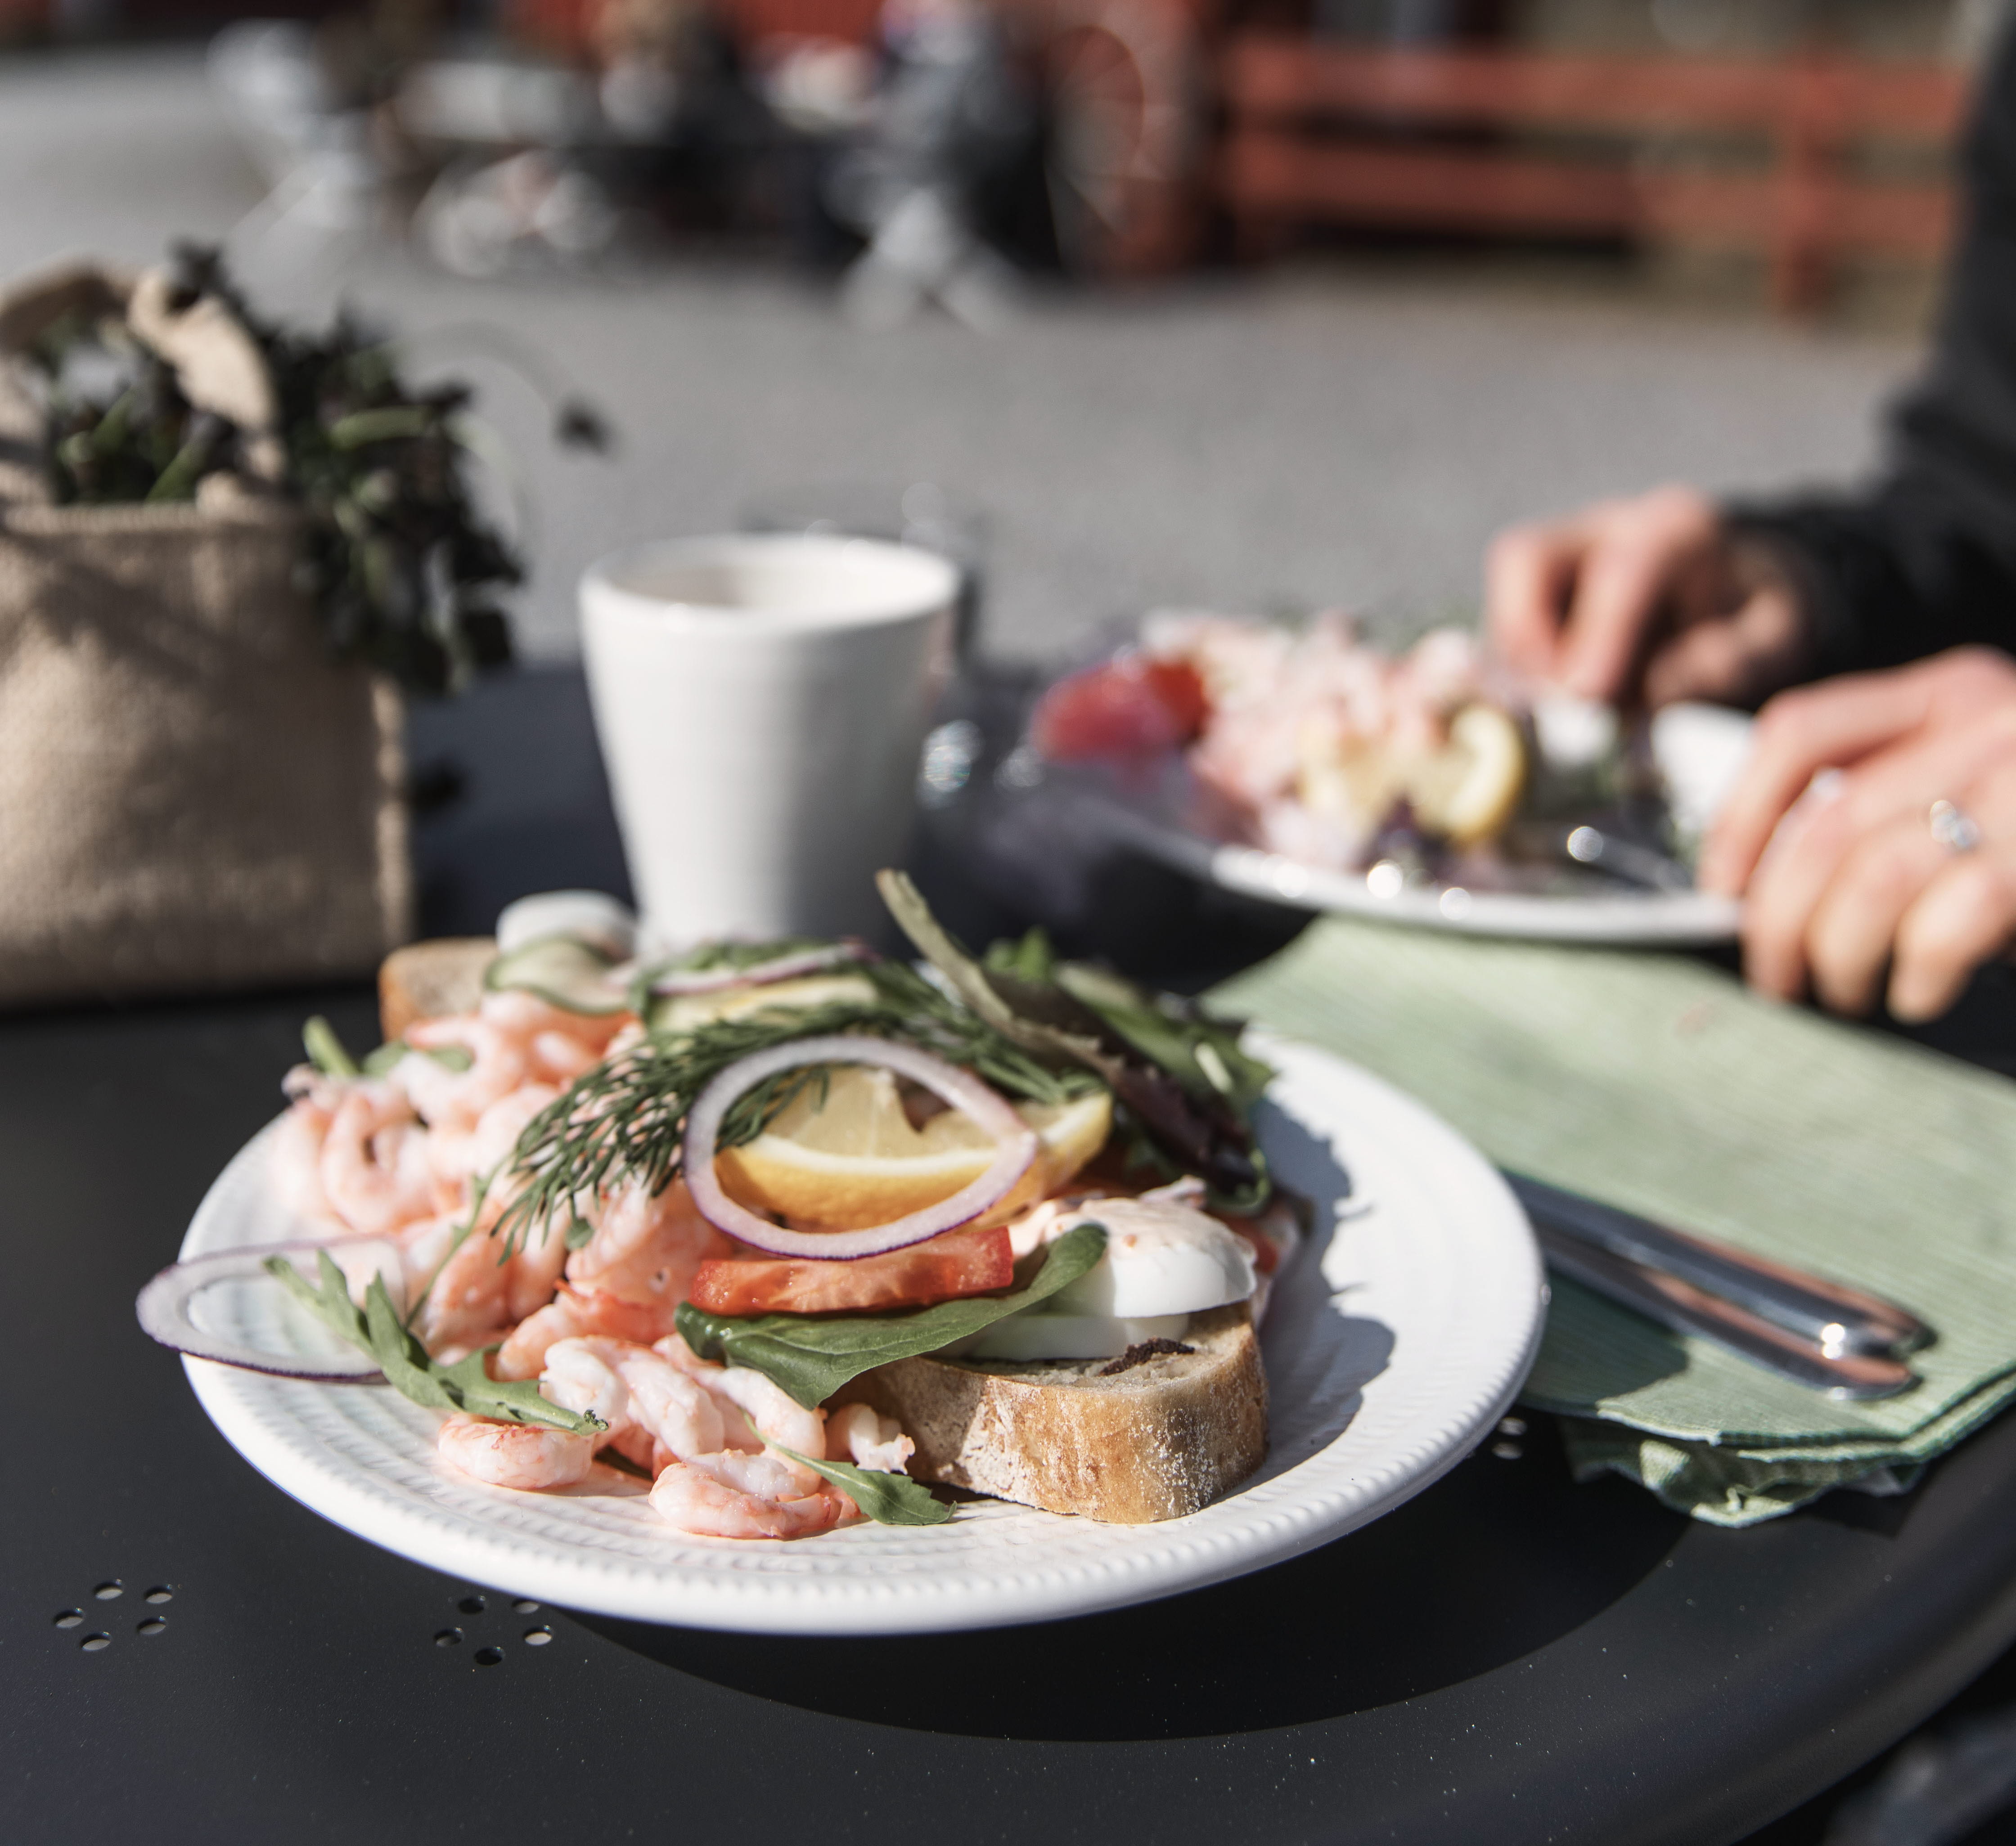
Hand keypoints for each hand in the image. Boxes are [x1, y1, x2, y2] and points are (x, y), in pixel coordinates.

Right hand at [1485, 485, 1811, 707]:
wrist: (1744, 596)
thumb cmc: (1758, 620)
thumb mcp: (1771, 643)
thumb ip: (1719, 664)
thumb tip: (1646, 695)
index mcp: (1675, 530)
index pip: (1621, 570)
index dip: (1597, 635)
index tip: (1586, 696)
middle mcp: (1604, 527)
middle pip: (1526, 560)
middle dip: (1530, 639)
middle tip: (1562, 703)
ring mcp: (1561, 554)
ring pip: (1502, 599)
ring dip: (1520, 662)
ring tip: (1568, 708)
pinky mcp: (1533, 590)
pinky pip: (1501, 629)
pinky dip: (1518, 671)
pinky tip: (1557, 700)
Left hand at [1699, 648, 2015, 1020]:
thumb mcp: (1976, 783)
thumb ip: (1895, 802)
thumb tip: (1768, 892)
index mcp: (1950, 690)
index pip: (1801, 733)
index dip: (1740, 817)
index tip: (1722, 888)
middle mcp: (1987, 719)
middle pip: (1827, 823)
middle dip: (1778, 916)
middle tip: (1777, 978)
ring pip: (1876, 876)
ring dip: (1837, 951)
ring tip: (1843, 993)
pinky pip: (1951, 917)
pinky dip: (1916, 969)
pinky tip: (1917, 994)